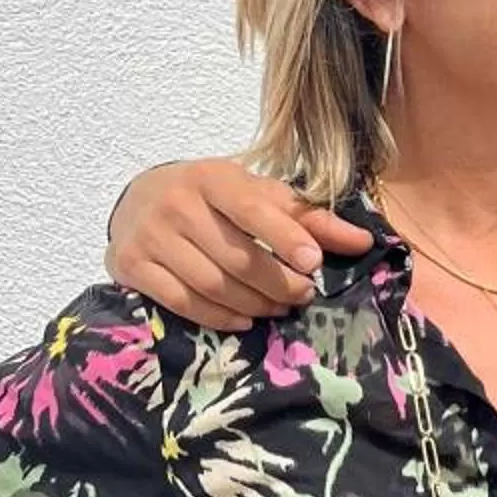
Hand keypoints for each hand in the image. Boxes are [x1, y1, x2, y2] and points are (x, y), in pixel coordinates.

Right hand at [108, 159, 367, 331]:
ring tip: (278, 308)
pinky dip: (219, 317)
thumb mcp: (258, 196)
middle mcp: (176, 203)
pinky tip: (244, 319)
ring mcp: (150, 236)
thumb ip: (309, 219)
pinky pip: (183, 303)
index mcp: (212, 178)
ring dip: (254, 304)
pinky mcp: (132, 266)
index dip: (285, 238)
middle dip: (277, 284)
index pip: (252, 208)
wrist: (140, 199)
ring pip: (212, 285)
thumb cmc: (214, 199)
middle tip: (302, 296)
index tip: (314, 265)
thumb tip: (364, 241)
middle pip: (237, 258)